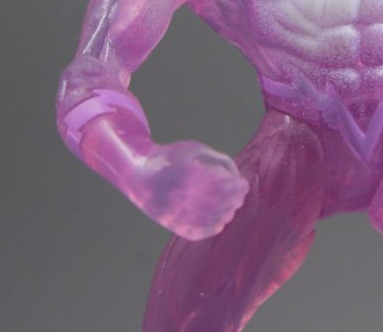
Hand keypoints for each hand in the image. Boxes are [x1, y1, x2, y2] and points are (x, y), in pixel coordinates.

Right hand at [131, 140, 249, 240]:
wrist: (137, 174)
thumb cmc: (171, 158)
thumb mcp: (194, 150)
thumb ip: (218, 160)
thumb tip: (236, 176)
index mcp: (187, 174)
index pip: (219, 186)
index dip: (235, 187)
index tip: (244, 184)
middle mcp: (179, 194)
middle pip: (216, 204)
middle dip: (233, 201)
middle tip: (240, 197)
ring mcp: (173, 211)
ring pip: (207, 220)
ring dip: (225, 215)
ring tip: (232, 208)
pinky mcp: (168, 223)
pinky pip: (193, 232)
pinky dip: (210, 229)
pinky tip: (220, 223)